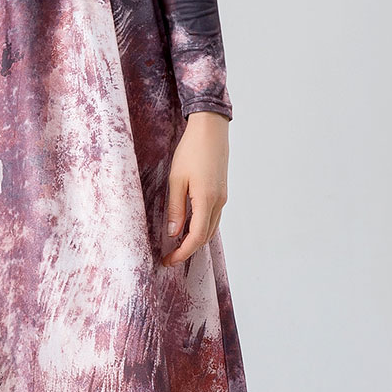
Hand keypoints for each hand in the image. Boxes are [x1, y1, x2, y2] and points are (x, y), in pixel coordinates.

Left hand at [160, 111, 228, 266]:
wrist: (211, 130)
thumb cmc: (191, 151)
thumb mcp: (176, 179)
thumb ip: (176, 208)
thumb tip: (174, 233)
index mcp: (207, 200)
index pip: (196, 237)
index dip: (183, 252)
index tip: (169, 261)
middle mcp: (219, 202)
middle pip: (205, 236)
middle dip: (188, 250)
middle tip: (169, 257)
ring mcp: (222, 197)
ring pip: (211, 228)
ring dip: (195, 240)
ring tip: (176, 246)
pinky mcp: (222, 192)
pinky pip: (213, 217)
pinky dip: (201, 227)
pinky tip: (188, 227)